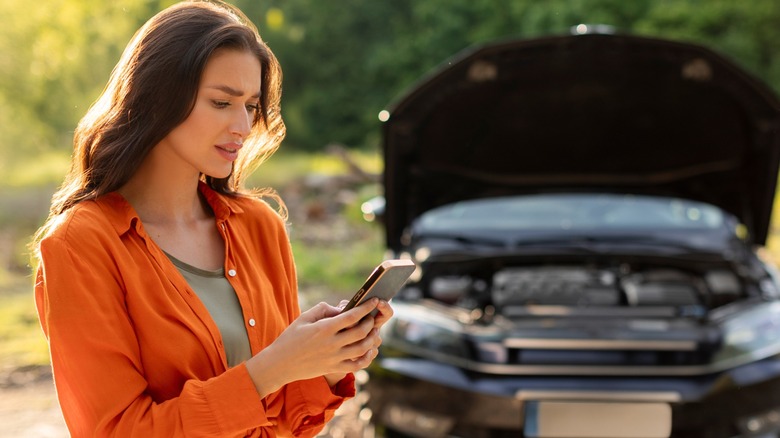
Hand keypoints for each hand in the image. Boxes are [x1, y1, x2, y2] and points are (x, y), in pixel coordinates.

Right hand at [245, 298, 389, 396]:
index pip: (352, 316)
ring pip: (362, 349)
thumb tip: (342, 308)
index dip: (366, 307)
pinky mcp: (334, 368)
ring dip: (372, 339)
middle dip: (371, 322)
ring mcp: (334, 358)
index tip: (374, 301)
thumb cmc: (290, 338)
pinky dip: (368, 357)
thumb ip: (323, 309)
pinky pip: (357, 365)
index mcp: (324, 328)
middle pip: (361, 332)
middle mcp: (331, 343)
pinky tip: (370, 350)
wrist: (280, 364)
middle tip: (372, 317)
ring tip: (373, 331)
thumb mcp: (303, 318)